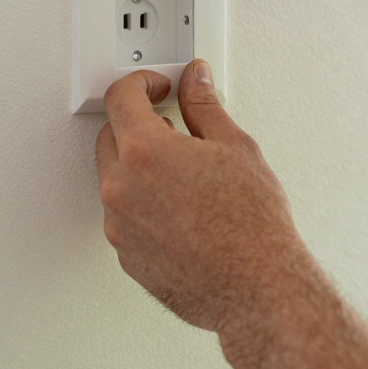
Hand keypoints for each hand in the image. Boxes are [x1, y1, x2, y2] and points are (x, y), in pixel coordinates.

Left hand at [95, 60, 311, 335]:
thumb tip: (195, 81)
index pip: (121, 97)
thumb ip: (205, 107)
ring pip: (115, 179)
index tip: (157, 87)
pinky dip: (142, 204)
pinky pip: (123, 216)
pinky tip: (180, 209)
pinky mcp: (126, 255)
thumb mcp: (235, 147)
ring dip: (138, 167)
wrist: (258, 287)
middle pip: (110, 136)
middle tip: (172, 127)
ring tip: (184, 175)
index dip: (141, 83)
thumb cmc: (252, 224)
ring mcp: (119, 225)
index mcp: (144, 151)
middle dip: (136, 124)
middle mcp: (121, 188)